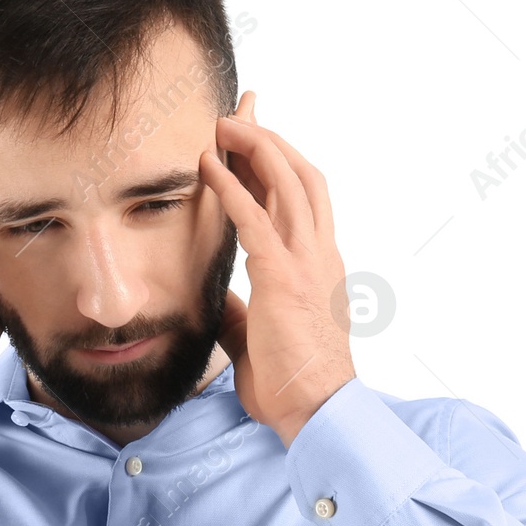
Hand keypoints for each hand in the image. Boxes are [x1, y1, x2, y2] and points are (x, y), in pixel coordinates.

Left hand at [200, 94, 356, 448]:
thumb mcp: (259, 336)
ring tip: (221, 124)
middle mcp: (319, 254)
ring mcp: (306, 263)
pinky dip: (230, 187)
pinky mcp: (283, 277)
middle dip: (269, 140)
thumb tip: (217, 296)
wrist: (316, 411)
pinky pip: (254, 219)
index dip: (279, 164)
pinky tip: (206, 166)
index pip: (302, 200)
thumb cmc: (292, 383)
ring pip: (286, 183)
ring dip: (253, 147)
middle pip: (299, 176)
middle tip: (237, 114)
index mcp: (319, 266)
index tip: (254, 141)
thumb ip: (240, 310)